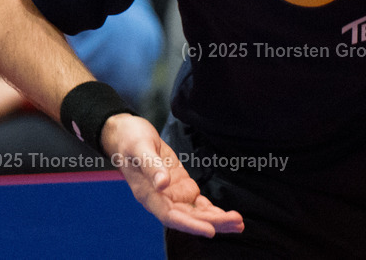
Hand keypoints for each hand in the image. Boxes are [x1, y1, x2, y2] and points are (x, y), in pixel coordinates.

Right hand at [101, 114, 244, 237]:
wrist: (127, 134)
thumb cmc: (130, 140)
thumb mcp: (139, 148)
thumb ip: (151, 166)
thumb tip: (163, 184)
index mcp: (148, 194)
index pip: (171, 216)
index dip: (190, 224)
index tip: (210, 230)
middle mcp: (161, 199)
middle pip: (188, 218)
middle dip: (213, 222)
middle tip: (237, 223)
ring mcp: (171, 194)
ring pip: (196, 213)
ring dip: (217, 219)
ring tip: (238, 223)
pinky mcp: (180, 186)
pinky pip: (197, 203)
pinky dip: (212, 210)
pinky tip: (227, 215)